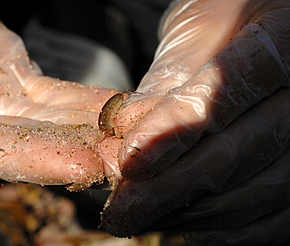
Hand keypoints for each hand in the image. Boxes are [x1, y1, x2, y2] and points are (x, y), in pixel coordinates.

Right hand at [0, 0, 119, 190]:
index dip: (36, 160)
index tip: (84, 165)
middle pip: (31, 144)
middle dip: (82, 151)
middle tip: (130, 158)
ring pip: (51, 118)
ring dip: (94, 127)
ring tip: (138, 130)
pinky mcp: (13, 73)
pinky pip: (55, 93)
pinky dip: (85, 101)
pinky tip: (119, 107)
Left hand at [101, 0, 289, 243]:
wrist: (258, 24)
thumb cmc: (226, 15)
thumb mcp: (196, 30)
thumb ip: (170, 79)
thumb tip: (130, 134)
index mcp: (284, 40)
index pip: (224, 91)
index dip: (174, 131)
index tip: (129, 163)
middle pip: (239, 152)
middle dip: (171, 188)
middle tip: (121, 211)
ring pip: (256, 192)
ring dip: (191, 213)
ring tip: (140, 218)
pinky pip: (273, 216)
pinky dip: (226, 229)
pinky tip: (184, 225)